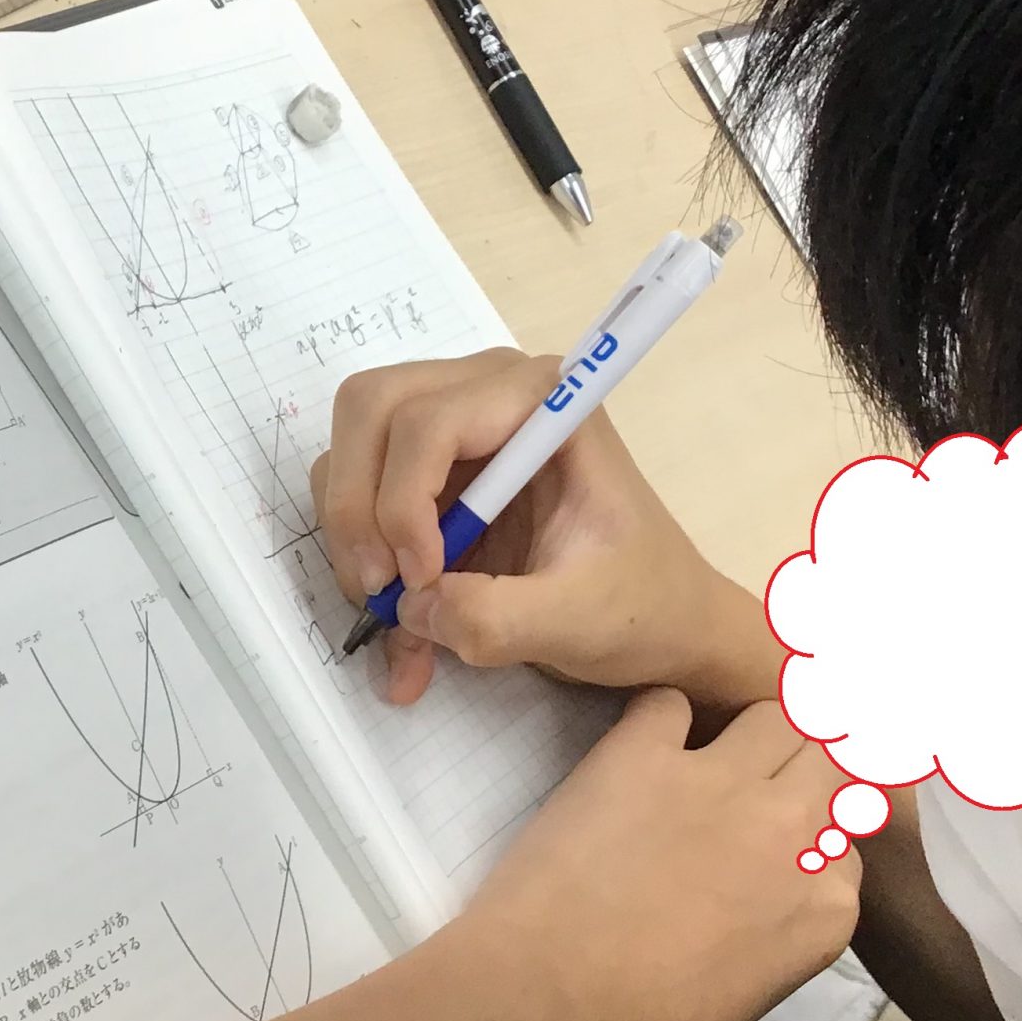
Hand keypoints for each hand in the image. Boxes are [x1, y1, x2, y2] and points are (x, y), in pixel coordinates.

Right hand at [311, 350, 777, 709]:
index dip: (403, 501)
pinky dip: (364, 562)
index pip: (429, 420)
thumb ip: (494, 618)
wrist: (667, 626)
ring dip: (354, 535)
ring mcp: (457, 429)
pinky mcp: (435, 475)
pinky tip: (406, 628)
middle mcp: (491, 393)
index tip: (421, 583)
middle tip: (379, 590)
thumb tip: (411, 609)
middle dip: (359, 505)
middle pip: (372, 408)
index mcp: (543, 401)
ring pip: (354, 448)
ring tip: (395, 615)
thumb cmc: (643, 608)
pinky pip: (364, 497)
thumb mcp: (577, 621)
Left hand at [426, 691, 861, 1020]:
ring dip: (747, 732)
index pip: (845, 847)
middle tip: (758, 783)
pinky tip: (634, 750)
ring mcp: (717, 784)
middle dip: (802, 767)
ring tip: (707, 756)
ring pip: (772, 716)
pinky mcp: (638, 756)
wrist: (539, 1016)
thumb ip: (754, 960)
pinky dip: (656, 719)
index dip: (812, 842)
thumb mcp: (731, 1020)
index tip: (781, 846)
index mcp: (824, 912)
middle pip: (828, 761)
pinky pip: (666, 704)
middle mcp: (790, 836)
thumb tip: (724, 950)